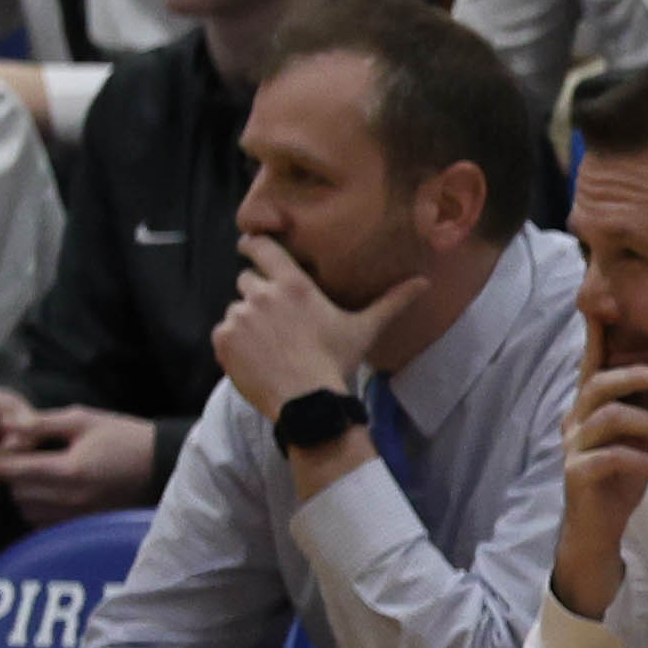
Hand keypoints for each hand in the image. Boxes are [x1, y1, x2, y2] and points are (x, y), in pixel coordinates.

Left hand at [0, 403, 164, 514]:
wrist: (163, 468)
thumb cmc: (124, 438)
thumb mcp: (83, 419)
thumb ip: (39, 423)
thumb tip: (3, 425)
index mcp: (68, 469)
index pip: (9, 470)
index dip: (0, 456)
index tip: (11, 444)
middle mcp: (70, 498)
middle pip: (14, 492)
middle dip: (11, 474)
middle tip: (24, 457)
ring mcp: (77, 516)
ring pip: (25, 510)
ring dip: (24, 493)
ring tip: (39, 474)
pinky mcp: (83, 525)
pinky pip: (43, 522)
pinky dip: (39, 508)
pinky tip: (51, 491)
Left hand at [209, 234, 381, 435]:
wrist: (306, 401)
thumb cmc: (336, 362)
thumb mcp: (364, 330)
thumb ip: (391, 302)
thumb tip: (424, 283)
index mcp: (293, 285)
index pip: (260, 247)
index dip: (254, 246)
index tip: (253, 250)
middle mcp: (261, 294)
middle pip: (246, 280)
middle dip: (258, 294)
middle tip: (277, 320)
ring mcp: (239, 316)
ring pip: (236, 309)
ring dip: (248, 322)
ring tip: (270, 346)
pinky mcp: (223, 339)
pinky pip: (223, 333)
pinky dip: (235, 344)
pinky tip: (257, 359)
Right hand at [552, 357, 647, 618]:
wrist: (599, 527)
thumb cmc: (619, 477)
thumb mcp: (636, 438)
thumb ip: (643, 409)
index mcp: (589, 408)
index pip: (591, 366)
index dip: (595, 336)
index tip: (604, 304)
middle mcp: (575, 421)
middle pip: (596, 386)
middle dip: (630, 376)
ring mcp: (574, 447)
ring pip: (605, 420)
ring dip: (646, 423)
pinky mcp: (577, 474)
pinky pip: (607, 459)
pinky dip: (638, 462)